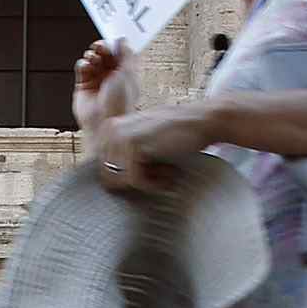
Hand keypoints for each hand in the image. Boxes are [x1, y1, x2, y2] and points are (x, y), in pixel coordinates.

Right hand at [71, 40, 138, 131]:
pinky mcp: (84, 86)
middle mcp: (112, 78)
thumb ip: (126, 54)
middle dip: (102, 48)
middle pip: (105, 55)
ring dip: (92, 55)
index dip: (116, 45)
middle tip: (100, 46)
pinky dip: (83, 64)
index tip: (113, 37)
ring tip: (92, 57)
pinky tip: (85, 66)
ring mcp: (97, 82)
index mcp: (126, 75)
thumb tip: (123, 40)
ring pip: (93, 60)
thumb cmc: (119, 104)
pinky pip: (82, 69)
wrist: (104, 123)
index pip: (120, 54)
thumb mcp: (128, 73)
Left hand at [85, 101, 212, 194]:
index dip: (131, 176)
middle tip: (161, 169)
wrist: (201, 122)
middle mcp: (109, 130)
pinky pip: (136, 181)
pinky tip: (170, 171)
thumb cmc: (175, 136)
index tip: (151, 165)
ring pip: (123, 181)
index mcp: (108, 129)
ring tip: (166, 169)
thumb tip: (107, 185)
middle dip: (138, 179)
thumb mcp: (141, 142)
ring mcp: (120, 136)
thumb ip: (121, 157)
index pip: (105, 172)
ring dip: (148, 182)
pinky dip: (155, 183)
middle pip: (112, 178)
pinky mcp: (133, 145)